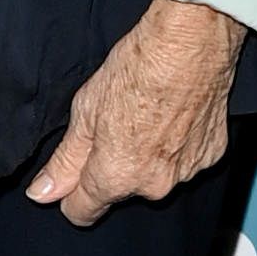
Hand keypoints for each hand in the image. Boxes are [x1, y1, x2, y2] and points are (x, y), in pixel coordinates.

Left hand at [27, 0, 245, 225]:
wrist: (190, 42)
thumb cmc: (137, 69)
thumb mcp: (84, 112)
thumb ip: (65, 160)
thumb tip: (43, 192)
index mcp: (115, 177)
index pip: (82, 212)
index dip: (72, 194)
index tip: (74, 175)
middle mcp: (153, 185)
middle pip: (121, 189)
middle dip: (114, 166)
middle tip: (116, 122)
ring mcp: (187, 172)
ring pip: (155, 174)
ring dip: (149, 155)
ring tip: (148, 112)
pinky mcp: (213, 154)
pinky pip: (186, 159)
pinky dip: (179, 143)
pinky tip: (174, 112)